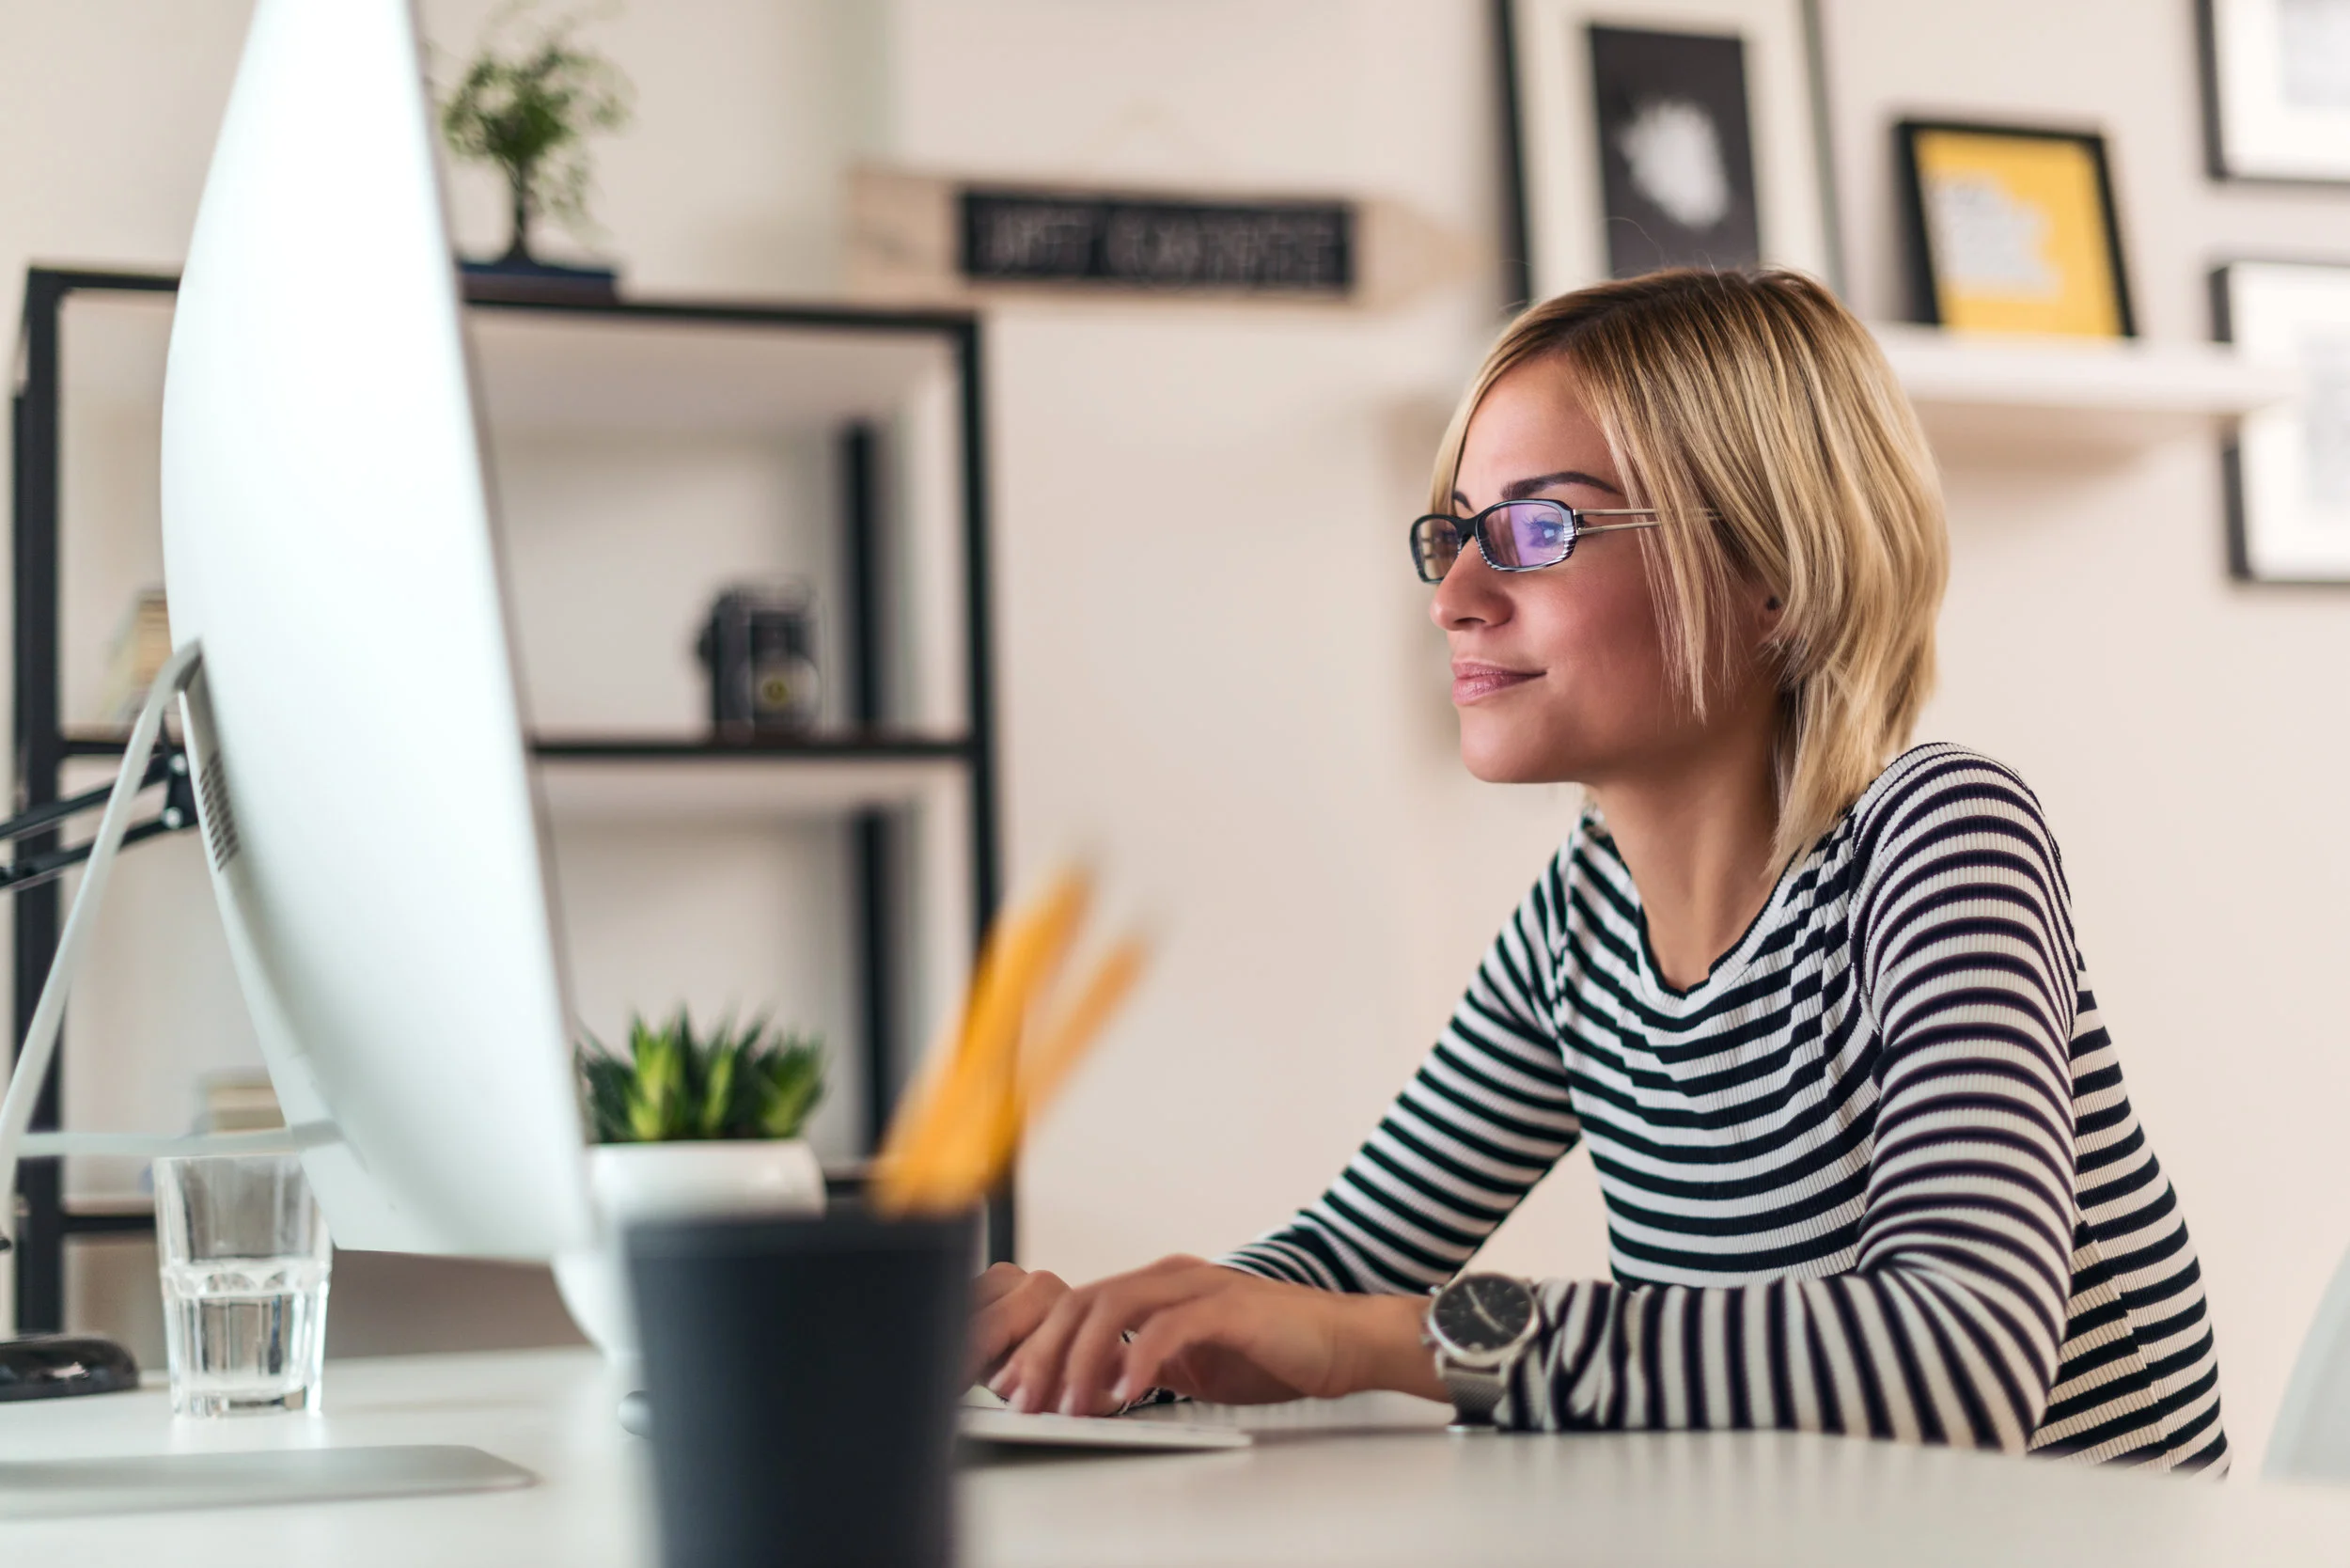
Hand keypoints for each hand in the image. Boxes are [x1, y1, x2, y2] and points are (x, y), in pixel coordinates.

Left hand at [983, 1254, 1445, 1415]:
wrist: (1345, 1342)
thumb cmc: (1274, 1352)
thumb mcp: (1192, 1366)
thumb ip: (1144, 1367)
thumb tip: (1091, 1391)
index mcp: (1157, 1288)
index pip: (1078, 1306)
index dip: (1039, 1345)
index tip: (1014, 1388)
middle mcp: (1170, 1277)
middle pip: (1083, 1301)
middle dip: (1044, 1352)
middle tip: (1023, 1399)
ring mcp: (1199, 1286)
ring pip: (1114, 1306)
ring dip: (1082, 1357)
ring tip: (1069, 1403)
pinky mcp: (1229, 1306)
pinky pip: (1169, 1327)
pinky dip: (1138, 1359)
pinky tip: (1125, 1394)